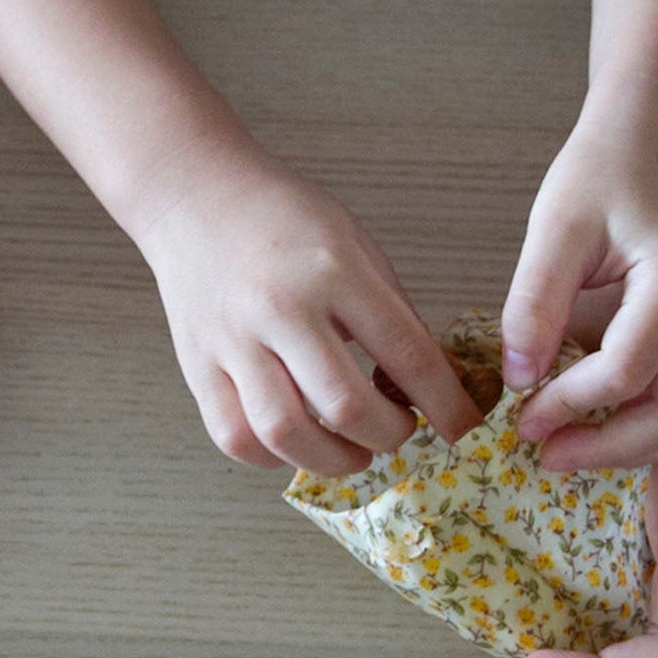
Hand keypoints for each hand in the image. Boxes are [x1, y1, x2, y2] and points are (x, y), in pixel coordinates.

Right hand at [134, 155, 480, 474]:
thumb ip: (391, 312)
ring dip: (334, 459)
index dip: (444, 403)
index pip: (405, 354)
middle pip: (346, 406)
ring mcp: (232, 341)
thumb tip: (428, 386)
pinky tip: (297, 444)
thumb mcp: (355, 245)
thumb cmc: (282, 219)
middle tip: (399, 429)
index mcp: (333, 270)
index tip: (462, 427)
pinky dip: (273, 457)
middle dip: (390, 435)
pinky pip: (235, 437)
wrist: (195, 198)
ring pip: (286, 433)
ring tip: (354, 452)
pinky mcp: (197, 365)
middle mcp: (280, 308)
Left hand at [500, 113, 657, 469]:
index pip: (628, 370)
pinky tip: (605, 426)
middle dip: (611, 448)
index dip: (569, 404)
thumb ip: (535, 302)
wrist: (651, 141)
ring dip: (640, 449)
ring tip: (572, 450)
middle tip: (546, 455)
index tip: (520, 417)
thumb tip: (518, 379)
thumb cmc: (601, 173)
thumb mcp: (555, 229)